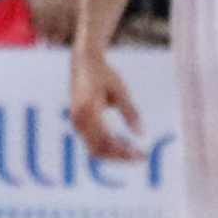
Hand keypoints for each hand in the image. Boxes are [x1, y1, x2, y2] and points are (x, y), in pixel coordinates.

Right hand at [68, 35, 143, 165]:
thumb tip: (140, 134)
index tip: (142, 155)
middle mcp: (79, 118)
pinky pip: (91, 141)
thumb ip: (130, 112)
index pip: (107, 141)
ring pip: (94, 149)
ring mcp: (76, 121)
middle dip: (120, 156)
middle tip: (140, 155)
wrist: (83, 60)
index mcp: (89, 110)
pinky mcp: (77, 121)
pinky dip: (107, 147)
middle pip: (99, 150)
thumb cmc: (104, 73)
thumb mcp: (121, 90)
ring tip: (133, 151)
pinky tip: (122, 143)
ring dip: (113, 154)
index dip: (125, 152)